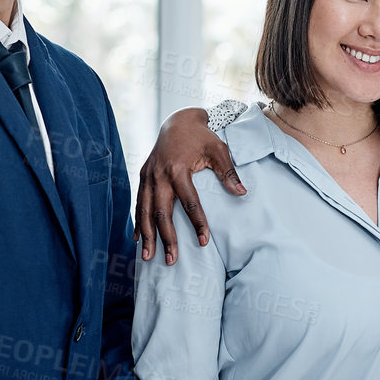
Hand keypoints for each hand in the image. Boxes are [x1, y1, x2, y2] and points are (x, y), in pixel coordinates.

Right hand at [135, 107, 244, 264]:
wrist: (177, 120)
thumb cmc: (201, 137)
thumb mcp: (218, 149)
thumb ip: (228, 172)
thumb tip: (242, 193)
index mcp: (178, 168)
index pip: (189, 202)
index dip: (197, 222)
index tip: (204, 241)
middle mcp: (159, 174)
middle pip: (161, 211)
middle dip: (165, 237)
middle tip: (172, 260)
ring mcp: (148, 176)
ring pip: (144, 210)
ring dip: (146, 235)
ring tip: (148, 257)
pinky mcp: (143, 176)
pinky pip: (138, 202)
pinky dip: (138, 221)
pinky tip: (138, 239)